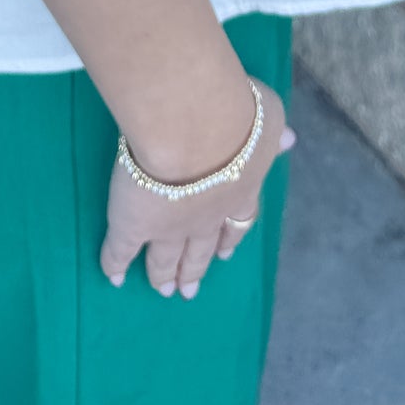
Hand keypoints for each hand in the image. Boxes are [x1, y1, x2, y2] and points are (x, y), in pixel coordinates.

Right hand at [100, 75, 296, 298]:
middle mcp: (206, 217)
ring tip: (163, 289)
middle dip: (196, 268)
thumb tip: (290, 139)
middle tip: (189, 289)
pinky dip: (115, 265)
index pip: (236, 222)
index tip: (226, 254)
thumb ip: (274, 131)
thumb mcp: (264, 117)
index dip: (229, 238)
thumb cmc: (234, 115)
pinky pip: (120, 251)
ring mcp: (169, 226)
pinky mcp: (133, 226)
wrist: (193, 127)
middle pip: (201, 250)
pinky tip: (114, 277)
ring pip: (165, 257)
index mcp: (238, 191)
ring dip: (163, 274)